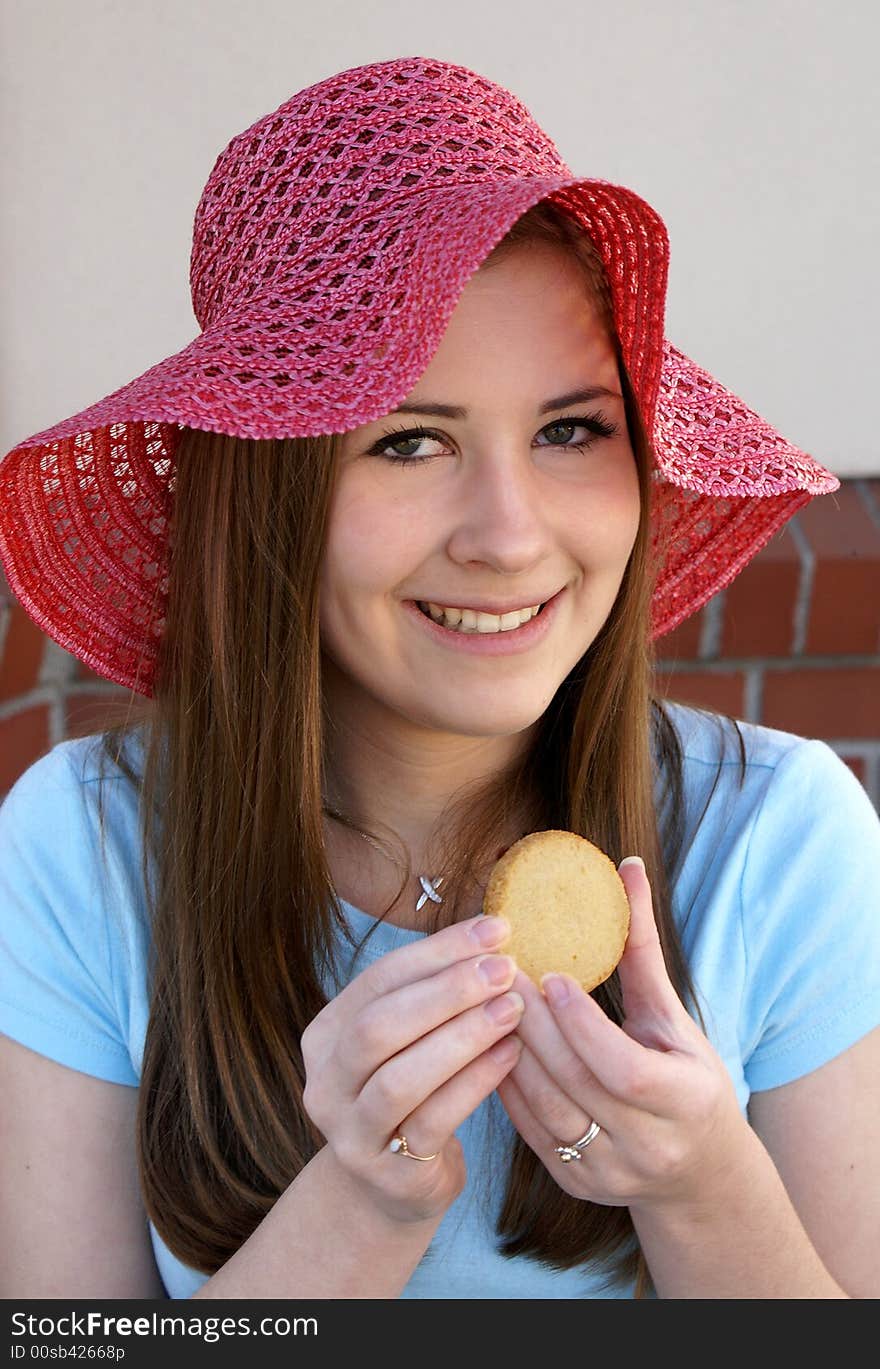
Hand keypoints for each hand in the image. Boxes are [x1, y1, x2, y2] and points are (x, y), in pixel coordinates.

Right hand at [301, 914, 523, 1224]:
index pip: (380, 978)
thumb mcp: (410, 1040)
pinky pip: (432, 1122)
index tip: (496, 929)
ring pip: (399, 1078)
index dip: (439, 951)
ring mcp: (350, 1132)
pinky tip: (511, 1056)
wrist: (393, 1186)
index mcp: (327, 1034)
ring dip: (461, 1037)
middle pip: (379, 1025)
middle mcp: (325, 1082)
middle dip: (446, 991)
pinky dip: (474, 1084)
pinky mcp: (385, 1173)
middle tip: (505, 969)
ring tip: (512, 1010)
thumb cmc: (415, 1094)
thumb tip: (493, 933)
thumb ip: (434, 993)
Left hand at [496, 858, 747, 1210]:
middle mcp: (650, 1146)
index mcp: (686, 1101)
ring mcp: (610, 1172)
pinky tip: (484, 1041)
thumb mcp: (676, 1019)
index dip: (584, 1025)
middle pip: (576, 1083)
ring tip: (484, 1000)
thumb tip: (624, 868)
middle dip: (532, 1024)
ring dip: (509, 1050)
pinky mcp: (576, 1183)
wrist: (698, 1173)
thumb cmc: (689, 1079)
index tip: (551, 976)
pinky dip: (505, 1082)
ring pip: (544, 1108)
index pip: (625, 1069)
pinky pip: (529, 1129)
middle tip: (498, 971)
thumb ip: (642, 950)